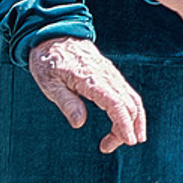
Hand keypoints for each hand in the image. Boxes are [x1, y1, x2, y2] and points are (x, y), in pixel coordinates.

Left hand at [24, 37, 145, 151]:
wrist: (55, 36)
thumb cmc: (48, 61)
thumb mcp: (49, 83)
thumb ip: (67, 102)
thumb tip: (79, 123)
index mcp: (92, 79)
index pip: (116, 104)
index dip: (124, 124)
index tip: (128, 141)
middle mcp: (107, 76)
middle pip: (129, 105)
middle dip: (127, 129)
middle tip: (108, 147)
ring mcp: (112, 75)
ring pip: (132, 99)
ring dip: (133, 121)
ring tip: (125, 139)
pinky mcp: (111, 75)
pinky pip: (128, 94)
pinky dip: (130, 110)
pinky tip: (124, 121)